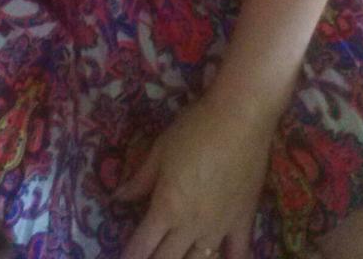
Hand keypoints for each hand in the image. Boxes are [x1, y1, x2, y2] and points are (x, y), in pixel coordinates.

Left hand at [112, 90, 277, 258]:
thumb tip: (118, 198)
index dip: (130, 256)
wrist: (240, 118)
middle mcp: (191, 226)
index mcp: (166, 207)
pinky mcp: (244, 222)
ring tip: (176, 257)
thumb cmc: (194, 128)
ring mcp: (219, 228)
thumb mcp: (160, 149)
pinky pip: (238, 253)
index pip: (141, 246)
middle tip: (147, 257)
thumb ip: (140, 179)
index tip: (122, 258)